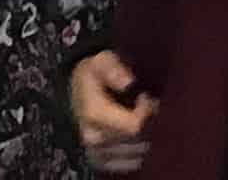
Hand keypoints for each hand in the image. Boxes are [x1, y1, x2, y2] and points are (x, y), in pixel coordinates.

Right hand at [69, 49, 156, 174]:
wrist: (77, 88)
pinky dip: (137, 154)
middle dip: (149, 124)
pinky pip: (125, 165)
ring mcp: (96, 152)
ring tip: (145, 120)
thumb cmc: (94, 73)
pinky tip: (141, 140)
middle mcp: (94, 137)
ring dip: (145, 138)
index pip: (133, 126)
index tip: (147, 97)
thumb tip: (129, 83)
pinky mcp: (99, 160)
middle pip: (136, 141)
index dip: (146, 112)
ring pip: (134, 154)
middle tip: (150, 108)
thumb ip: (114, 70)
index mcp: (94, 114)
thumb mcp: (102, 61)